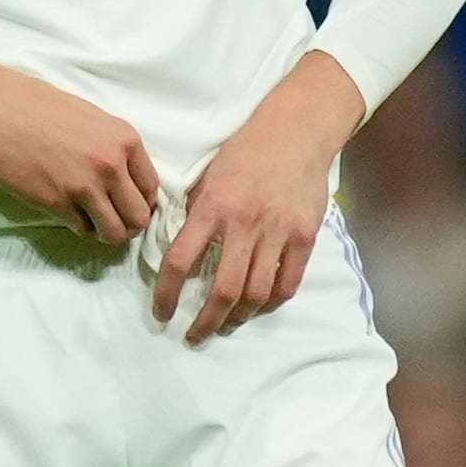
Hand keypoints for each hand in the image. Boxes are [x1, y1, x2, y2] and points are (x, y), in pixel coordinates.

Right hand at [0, 59, 161, 243]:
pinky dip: (79, 227)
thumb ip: (115, 147)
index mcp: (125, 140)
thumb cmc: (40, 107)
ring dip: (105, 232)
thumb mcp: (93, 118)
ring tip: (92, 222)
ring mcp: (85, 186)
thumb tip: (128, 179)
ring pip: (114, 232)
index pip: (151, 188)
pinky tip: (68, 213)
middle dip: (127, 223)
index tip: (126, 202)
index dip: (140, 200)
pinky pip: (82, 229)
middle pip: (138, 217)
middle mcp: (111, 165)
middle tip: (111, 218)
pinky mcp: (57, 203)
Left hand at [151, 54, 362, 341]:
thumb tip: (181, 250)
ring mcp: (278, 232)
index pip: (181, 261)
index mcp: (213, 207)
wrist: (297, 131)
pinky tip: (257, 308)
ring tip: (225, 326)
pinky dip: (271, 303)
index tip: (161, 313)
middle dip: (205, 322)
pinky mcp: (304, 237)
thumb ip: (196, 215)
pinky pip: (287, 283)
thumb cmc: (245, 151)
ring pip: (256, 293)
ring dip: (237, 318)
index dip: (167, 294)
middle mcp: (244, 224)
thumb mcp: (208, 177)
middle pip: (223, 290)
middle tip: (193, 335)